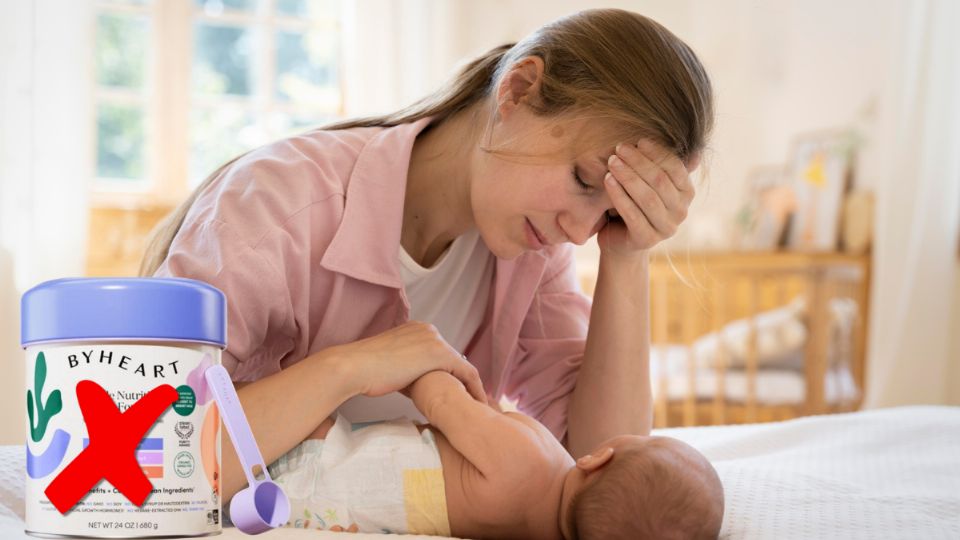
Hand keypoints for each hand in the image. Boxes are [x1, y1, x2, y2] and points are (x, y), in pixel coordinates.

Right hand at [321, 321, 485, 402]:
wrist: (355, 367)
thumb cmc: (365, 371)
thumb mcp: (390, 364)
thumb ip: (407, 368)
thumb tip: (416, 384)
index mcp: (416, 329)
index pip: (440, 352)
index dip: (449, 372)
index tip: (455, 390)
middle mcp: (428, 329)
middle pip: (453, 358)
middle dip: (461, 380)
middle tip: (470, 400)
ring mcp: (435, 340)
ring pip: (462, 365)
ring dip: (471, 386)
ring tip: (477, 405)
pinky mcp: (439, 353)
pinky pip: (467, 373)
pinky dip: (475, 388)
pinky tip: (478, 403)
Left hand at [599, 139, 699, 257]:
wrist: (619, 238)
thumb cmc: (635, 202)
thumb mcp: (649, 181)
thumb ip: (662, 165)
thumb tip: (694, 151)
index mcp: (686, 193)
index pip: (675, 168)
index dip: (657, 152)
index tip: (638, 141)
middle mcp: (681, 212)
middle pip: (660, 181)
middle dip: (638, 162)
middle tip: (619, 148)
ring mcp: (666, 228)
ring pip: (648, 198)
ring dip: (628, 176)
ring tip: (612, 162)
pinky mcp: (647, 240)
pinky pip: (633, 215)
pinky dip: (619, 195)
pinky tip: (608, 181)